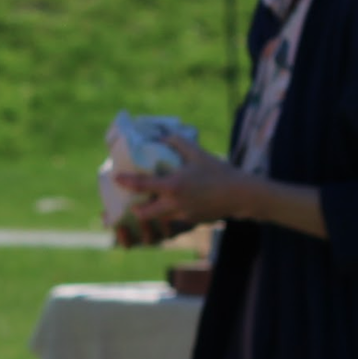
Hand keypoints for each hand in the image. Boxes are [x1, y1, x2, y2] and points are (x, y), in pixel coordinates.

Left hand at [112, 135, 251, 229]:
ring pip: (158, 219)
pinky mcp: (191, 221)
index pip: (142, 186)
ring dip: (150, 214)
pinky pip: (173, 220)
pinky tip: (170, 207)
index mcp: (173, 186)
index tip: (116, 178)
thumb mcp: (197, 153)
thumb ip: (176, 142)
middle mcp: (174, 204)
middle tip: (131, 202)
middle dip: (134, 210)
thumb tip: (160, 136)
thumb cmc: (219, 171)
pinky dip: (167, 216)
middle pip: (144, 214)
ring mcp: (183, 215)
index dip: (126, 182)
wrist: (241, 195)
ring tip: (148, 203)